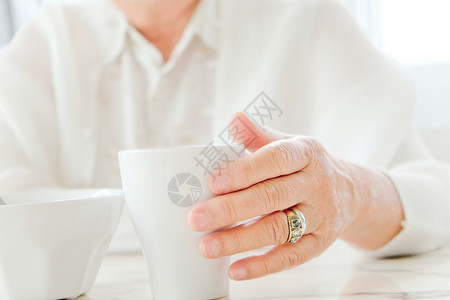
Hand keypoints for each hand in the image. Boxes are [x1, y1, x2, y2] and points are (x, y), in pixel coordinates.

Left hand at [188, 112, 402, 280]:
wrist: (351, 193)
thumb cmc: (306, 166)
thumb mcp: (290, 144)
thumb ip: (259, 136)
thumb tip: (233, 119)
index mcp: (306, 154)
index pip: (275, 160)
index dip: (245, 171)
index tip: (212, 182)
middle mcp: (316, 184)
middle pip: (271, 197)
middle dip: (231, 209)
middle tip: (196, 219)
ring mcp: (320, 216)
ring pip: (278, 229)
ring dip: (240, 240)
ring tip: (207, 246)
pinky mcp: (320, 243)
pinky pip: (291, 257)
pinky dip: (262, 265)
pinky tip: (235, 270)